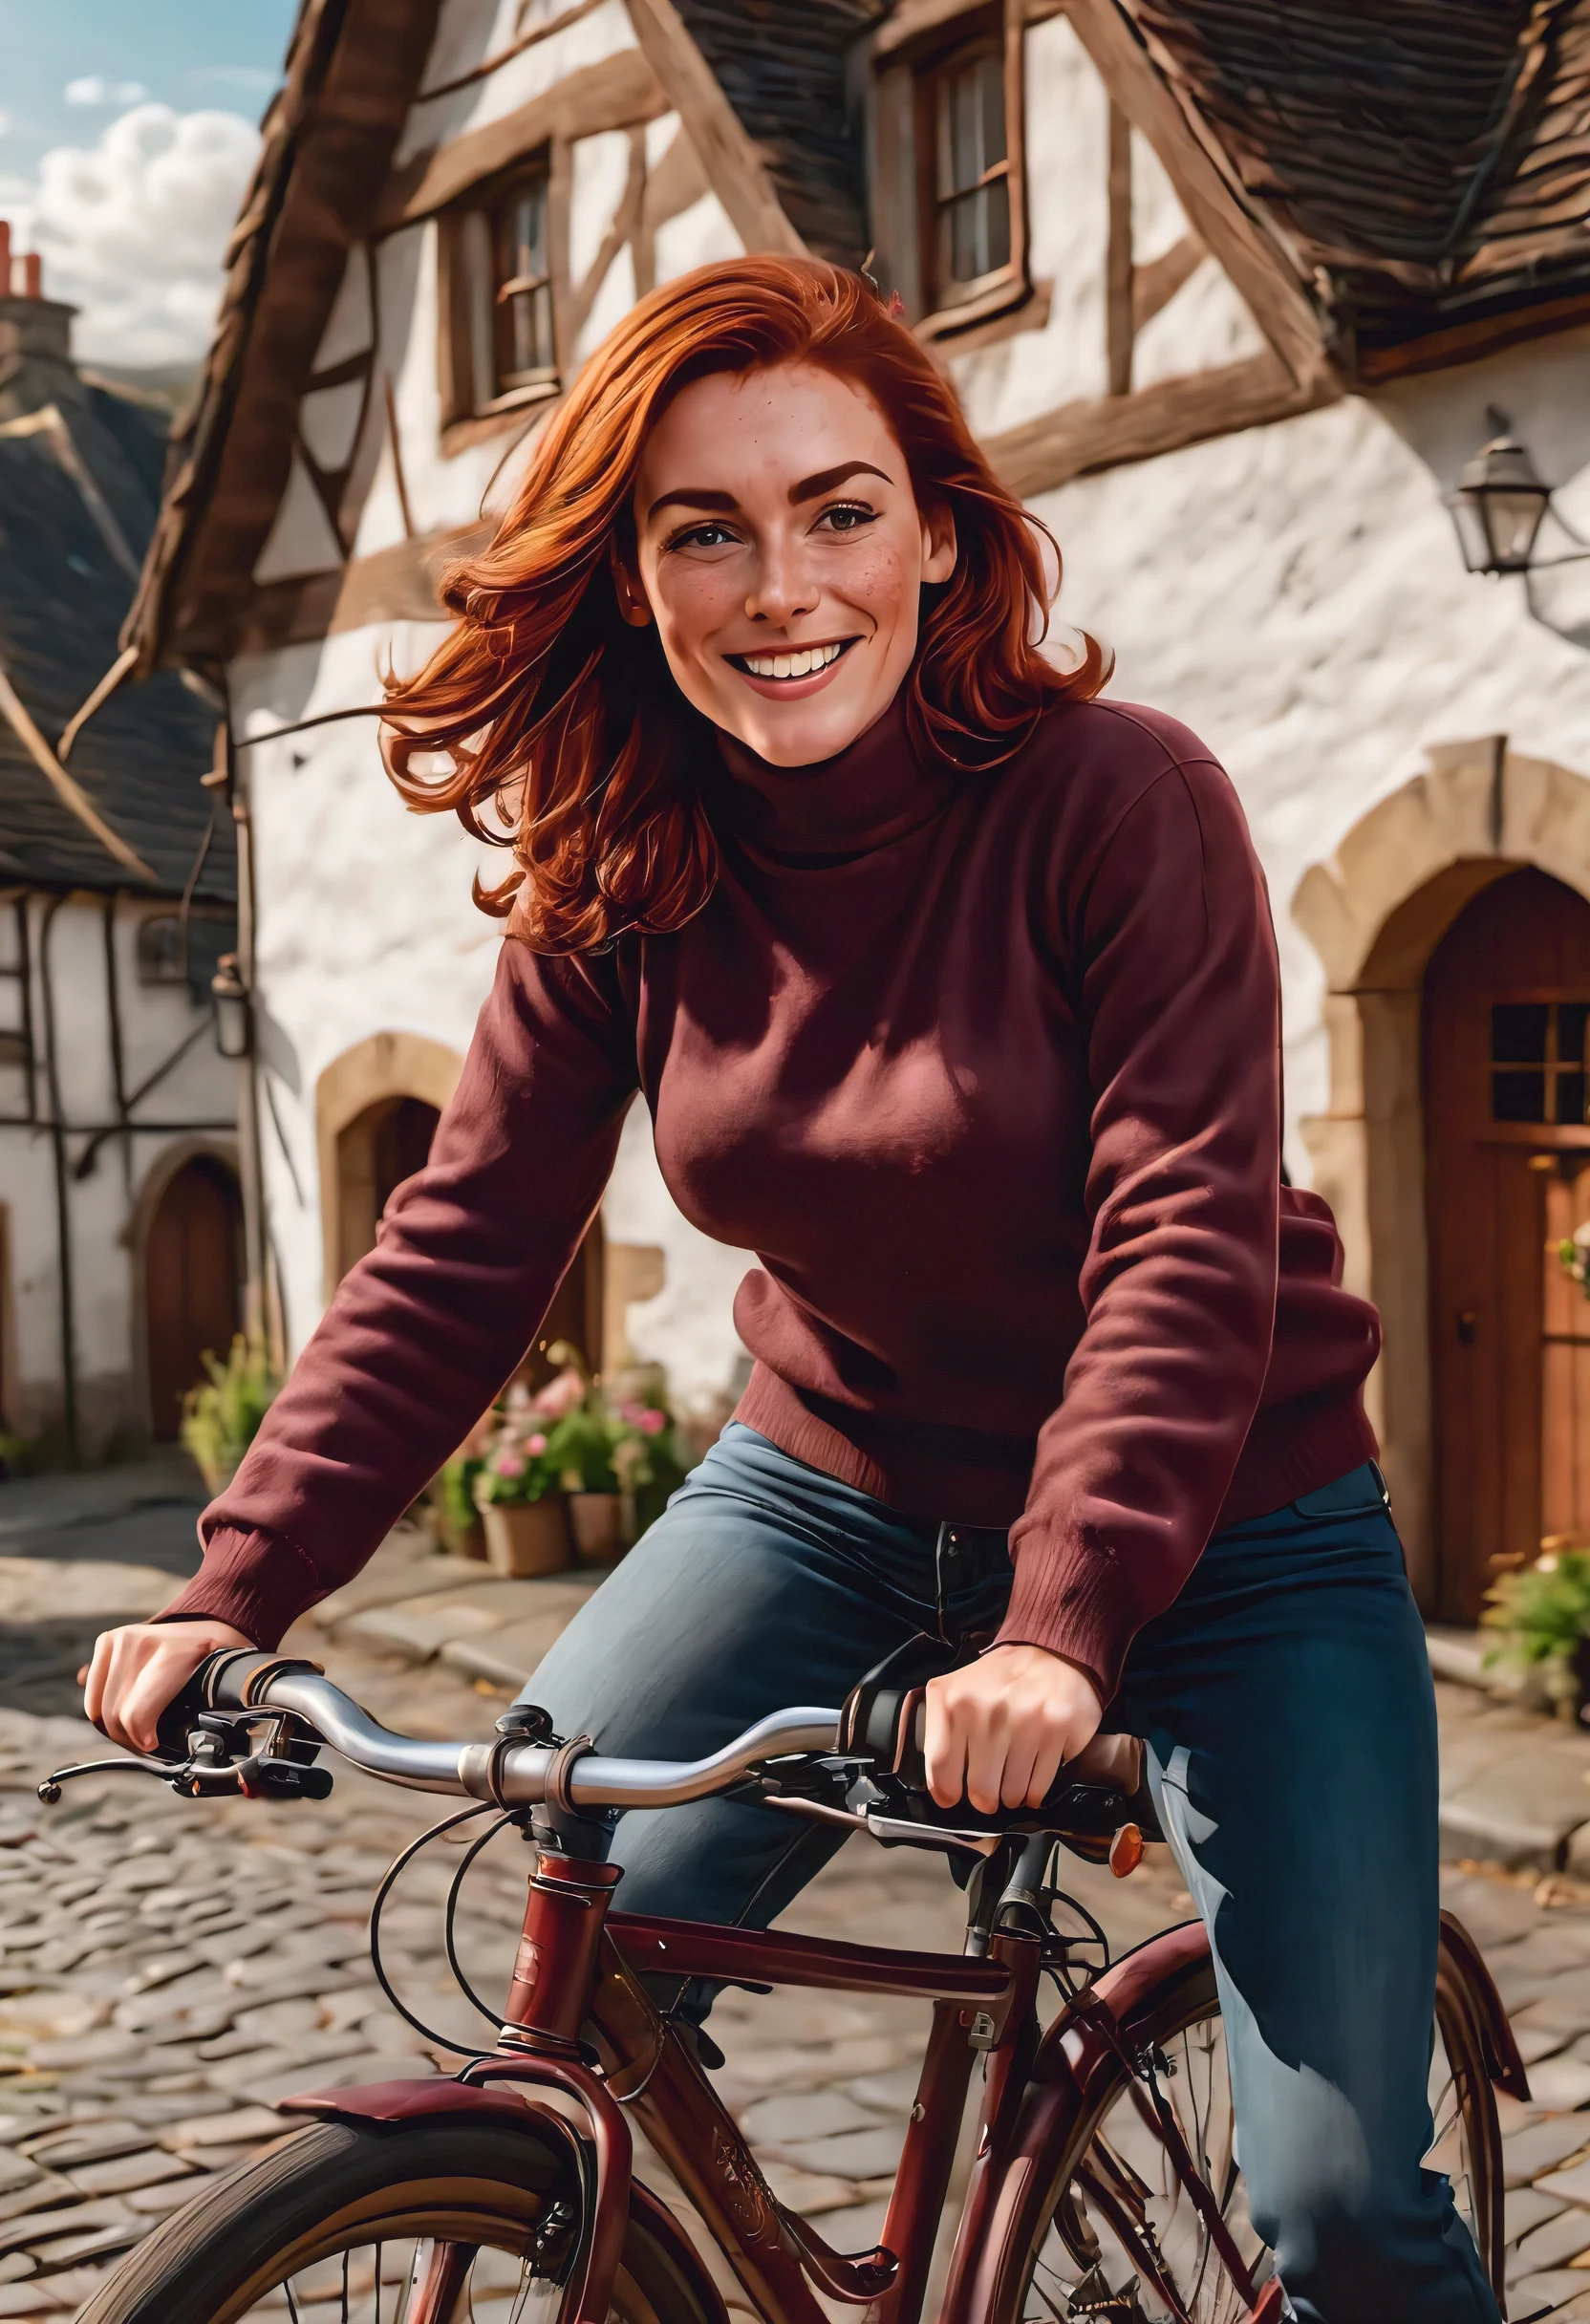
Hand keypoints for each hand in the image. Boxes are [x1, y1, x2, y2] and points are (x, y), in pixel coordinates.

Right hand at [83, 1620, 254, 1754]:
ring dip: (115, 1729)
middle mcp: (145, 1641)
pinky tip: (122, 1716)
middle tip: (145, 1744)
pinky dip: (102, 1714)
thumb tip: (168, 1748)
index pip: (136, 1714)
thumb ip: (196, 1716)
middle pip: (115, 1714)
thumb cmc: (211, 1664)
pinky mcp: (107, 1640)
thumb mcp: (215, 1687)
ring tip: (136, 1732)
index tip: (153, 1745)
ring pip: (98, 1709)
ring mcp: (122, 1638)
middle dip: (129, 1739)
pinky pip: (92, 1696)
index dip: (142, 1740)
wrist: (205, 1628)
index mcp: (177, 1654)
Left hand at [923, 1642, 1103, 1812]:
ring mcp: (1026, 1721)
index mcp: (956, 1701)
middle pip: (980, 1789)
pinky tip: (1032, 1781)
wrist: (1052, 1653)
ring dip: (1011, 1797)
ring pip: (1012, 1793)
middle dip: (984, 1800)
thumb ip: (940, 1732)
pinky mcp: (1058, 1729)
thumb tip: (940, 1787)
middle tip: (988, 1793)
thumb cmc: (1001, 1680)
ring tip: (1012, 1782)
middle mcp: (989, 1711)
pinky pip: (1040, 1786)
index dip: (946, 1792)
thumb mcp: (956, 1691)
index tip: (952, 1797)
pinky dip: (1034, 1792)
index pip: (941, 1768)